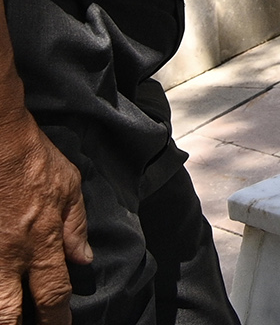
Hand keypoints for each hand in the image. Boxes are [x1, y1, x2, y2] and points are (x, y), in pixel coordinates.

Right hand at [0, 105, 88, 324]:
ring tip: (10, 317)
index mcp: (42, 242)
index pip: (53, 294)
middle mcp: (10, 255)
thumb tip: (82, 260)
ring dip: (2, 311)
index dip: (56, 319)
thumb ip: (75, 226)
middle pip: (9, 312)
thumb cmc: (34, 159)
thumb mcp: (69, 187)